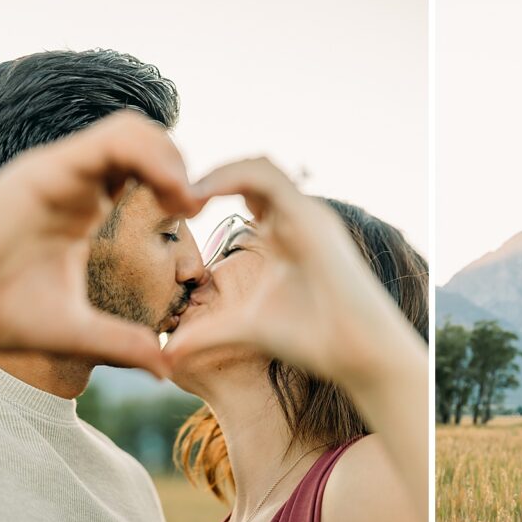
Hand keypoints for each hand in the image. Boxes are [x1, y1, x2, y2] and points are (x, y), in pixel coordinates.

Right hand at [0, 111, 203, 377]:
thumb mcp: (76, 331)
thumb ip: (123, 344)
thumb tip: (166, 368)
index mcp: (83, 207)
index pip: (141, 170)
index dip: (177, 185)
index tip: (195, 220)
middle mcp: (75, 181)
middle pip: (143, 141)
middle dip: (181, 166)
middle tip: (196, 208)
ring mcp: (61, 170)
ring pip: (132, 130)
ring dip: (171, 156)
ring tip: (185, 201)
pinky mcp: (47, 168)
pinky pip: (110, 140)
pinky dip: (151, 155)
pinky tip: (170, 192)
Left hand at [163, 157, 425, 387]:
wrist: (355, 351)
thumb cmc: (311, 340)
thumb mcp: (243, 330)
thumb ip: (205, 334)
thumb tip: (166, 355)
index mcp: (283, 234)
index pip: (244, 191)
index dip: (206, 192)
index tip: (173, 213)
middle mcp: (297, 217)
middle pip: (249, 171)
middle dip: (207, 177)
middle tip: (170, 198)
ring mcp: (307, 213)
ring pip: (258, 166)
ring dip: (215, 172)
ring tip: (182, 196)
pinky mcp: (310, 216)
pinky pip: (266, 177)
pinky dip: (230, 177)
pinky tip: (200, 197)